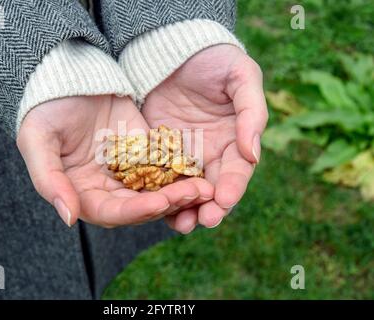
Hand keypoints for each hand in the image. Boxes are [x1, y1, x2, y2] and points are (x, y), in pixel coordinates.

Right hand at [17, 96, 213, 226]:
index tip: (159, 203)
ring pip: (158, 190)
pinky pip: (166, 166)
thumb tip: (69, 218)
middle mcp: (108, 186)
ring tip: (204, 188)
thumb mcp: (37, 140)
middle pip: (141, 206)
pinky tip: (201, 170)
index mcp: (81, 191)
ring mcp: (129, 170)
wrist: (69, 75)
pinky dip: (182, 171)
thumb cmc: (45, 108)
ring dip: (180, 192)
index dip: (135, 211)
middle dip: (167, 203)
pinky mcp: (146, 152)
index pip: (111, 211)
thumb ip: (49, 180)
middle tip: (194, 195)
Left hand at [142, 44, 267, 231]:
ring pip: (187, 190)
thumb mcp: (241, 77)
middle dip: (210, 207)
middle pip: (213, 188)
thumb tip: (253, 154)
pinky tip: (155, 207)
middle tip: (204, 221)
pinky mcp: (158, 153)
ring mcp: (184, 156)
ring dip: (185, 209)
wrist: (176, 50)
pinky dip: (159, 194)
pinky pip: (160, 177)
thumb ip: (252, 113)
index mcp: (235, 140)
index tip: (224, 200)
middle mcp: (211, 153)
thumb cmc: (215, 60)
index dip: (233, 186)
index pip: (237, 170)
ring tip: (181, 224)